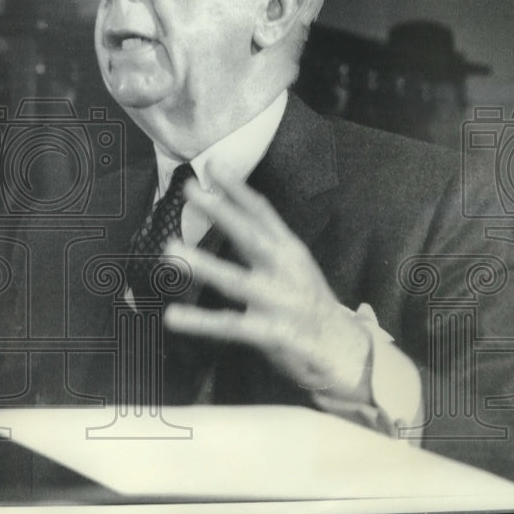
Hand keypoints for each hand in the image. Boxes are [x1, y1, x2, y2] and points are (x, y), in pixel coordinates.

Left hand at [164, 177, 371, 399]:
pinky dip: (200, 322)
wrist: (343, 348)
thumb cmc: (307, 300)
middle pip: (251, 236)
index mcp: (289, 249)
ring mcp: (279, 301)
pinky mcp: (272, 332)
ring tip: (171, 250)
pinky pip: (229, 326)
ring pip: (237, 281)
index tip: (212, 166)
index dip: (238, 189)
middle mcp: (285, 270)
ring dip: (205, 265)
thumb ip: (262, 240)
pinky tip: (172, 317)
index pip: (262, 212)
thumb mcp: (292, 263)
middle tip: (190, 190)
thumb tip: (227, 211)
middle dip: (220, 212)